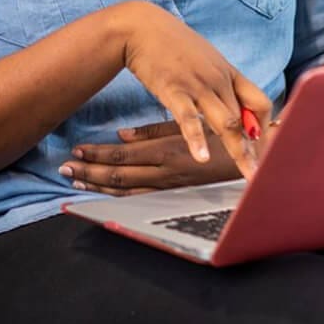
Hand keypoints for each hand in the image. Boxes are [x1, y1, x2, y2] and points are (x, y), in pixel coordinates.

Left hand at [59, 121, 247, 195]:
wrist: (260, 160)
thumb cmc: (225, 136)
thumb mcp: (189, 125)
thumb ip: (154, 132)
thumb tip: (121, 137)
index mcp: (167, 151)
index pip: (122, 156)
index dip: (96, 155)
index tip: (74, 151)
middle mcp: (166, 172)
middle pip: (118, 175)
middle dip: (89, 171)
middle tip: (63, 168)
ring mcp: (171, 187)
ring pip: (127, 189)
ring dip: (99, 185)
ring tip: (76, 180)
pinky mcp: (178, 194)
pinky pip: (142, 198)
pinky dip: (120, 195)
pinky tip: (106, 193)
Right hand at [118, 2, 271, 178]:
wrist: (141, 26)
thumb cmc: (172, 44)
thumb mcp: (204, 59)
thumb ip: (219, 83)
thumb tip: (231, 108)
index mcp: (228, 72)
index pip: (261, 102)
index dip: (266, 127)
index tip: (263, 148)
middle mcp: (218, 79)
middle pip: (247, 119)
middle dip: (255, 148)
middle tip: (262, 174)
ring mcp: (197, 85)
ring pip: (227, 122)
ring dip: (239, 150)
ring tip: (248, 173)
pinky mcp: (173, 89)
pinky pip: (188, 118)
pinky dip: (197, 139)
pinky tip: (201, 157)